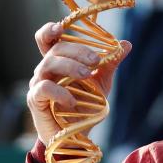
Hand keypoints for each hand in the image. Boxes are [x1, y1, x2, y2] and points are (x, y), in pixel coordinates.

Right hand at [26, 22, 130, 145]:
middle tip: (96, 60)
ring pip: (49, 64)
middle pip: (55, 49)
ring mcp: (38, 83)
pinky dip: (60, 91)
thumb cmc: (85, 106)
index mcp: (58, 61)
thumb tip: (126, 44)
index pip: (47, 38)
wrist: (75, 136)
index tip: (61, 27)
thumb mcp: (101, 83)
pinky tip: (72, 101)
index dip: (50, 29)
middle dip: (77, 51)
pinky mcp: (35, 100)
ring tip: (88, 75)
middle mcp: (45, 69)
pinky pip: (44, 88)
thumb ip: (110, 63)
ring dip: (70, 66)